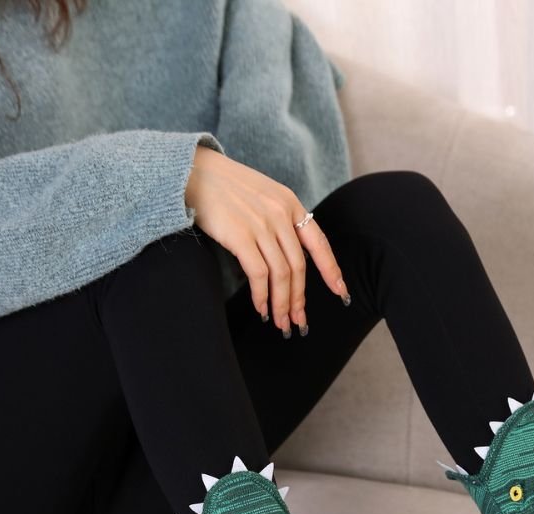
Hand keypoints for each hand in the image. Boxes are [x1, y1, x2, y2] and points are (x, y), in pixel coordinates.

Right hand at [184, 144, 349, 334]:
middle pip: (298, 267)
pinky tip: (262, 309)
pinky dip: (262, 296)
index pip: (319, 243)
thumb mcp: (264, 195)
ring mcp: (261, 225)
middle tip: (299, 322)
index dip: (331, 270)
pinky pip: (259, 275)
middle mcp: (280, 214)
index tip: (341, 293)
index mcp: (290, 203)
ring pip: (281, 275)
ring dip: (282, 304)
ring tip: (281, 323)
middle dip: (299, 299)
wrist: (192, 171)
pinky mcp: (240, 236)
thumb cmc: (225, 187)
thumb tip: (289, 258)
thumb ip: (280, 220)